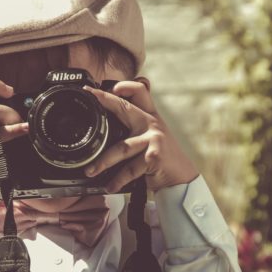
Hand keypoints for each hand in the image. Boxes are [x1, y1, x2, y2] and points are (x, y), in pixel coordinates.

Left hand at [82, 78, 198, 193]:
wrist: (180, 177)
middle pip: (126, 107)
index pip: (140, 92)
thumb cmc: (159, 157)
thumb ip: (132, 129)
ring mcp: (154, 139)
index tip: (106, 85)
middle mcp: (152, 123)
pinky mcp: (154, 157)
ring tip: (90, 170)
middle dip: (106, 100)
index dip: (124, 85)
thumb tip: (103, 130)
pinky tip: (110, 186)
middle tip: (90, 96)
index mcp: (149, 116)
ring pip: (122, 148)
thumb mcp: (149, 138)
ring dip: (103, 161)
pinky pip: (130, 169)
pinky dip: (118, 180)